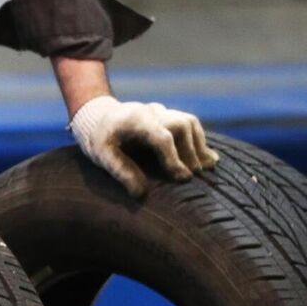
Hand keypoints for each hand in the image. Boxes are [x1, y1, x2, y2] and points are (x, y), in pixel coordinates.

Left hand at [68, 96, 218, 197]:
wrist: (99, 117)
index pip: (162, 136)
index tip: (183, 178)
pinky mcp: (169, 116)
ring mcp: (162, 111)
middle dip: (190, 151)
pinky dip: (199, 140)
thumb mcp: (101, 155)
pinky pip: (190, 124)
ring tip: (206, 168)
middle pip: (180, 125)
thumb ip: (120, 172)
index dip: (174, 158)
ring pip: (189, 122)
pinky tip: (206, 159)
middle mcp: (152, 111)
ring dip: (199, 145)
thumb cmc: (100, 139)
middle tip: (193, 176)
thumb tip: (141, 194)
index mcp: (135, 119)